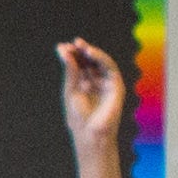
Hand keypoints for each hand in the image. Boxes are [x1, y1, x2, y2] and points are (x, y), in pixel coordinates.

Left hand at [56, 37, 129, 177]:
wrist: (89, 133)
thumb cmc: (78, 116)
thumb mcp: (70, 89)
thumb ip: (70, 71)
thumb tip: (64, 51)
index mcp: (83, 83)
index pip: (78, 64)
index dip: (71, 55)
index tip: (61, 47)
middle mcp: (95, 81)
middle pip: (89, 61)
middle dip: (80, 51)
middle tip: (71, 44)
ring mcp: (106, 83)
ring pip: (100, 61)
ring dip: (91, 51)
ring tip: (80, 45)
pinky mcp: (116, 85)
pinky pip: (110, 67)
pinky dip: (101, 57)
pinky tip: (90, 52)